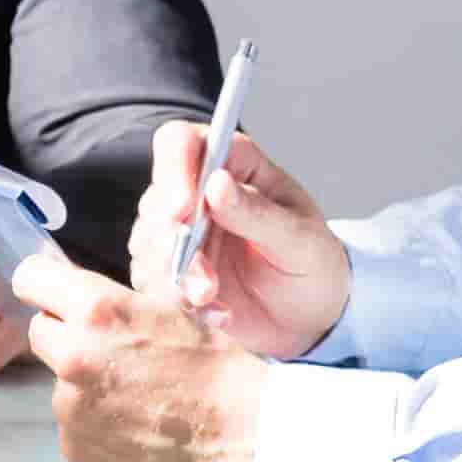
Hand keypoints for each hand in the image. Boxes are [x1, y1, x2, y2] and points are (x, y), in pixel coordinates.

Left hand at [11, 251, 271, 461]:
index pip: (30, 278)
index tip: (56, 298)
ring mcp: (70, 406)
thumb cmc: (219, 369)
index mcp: (98, 309)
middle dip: (67, 338)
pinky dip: (97, 426)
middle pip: (40, 333)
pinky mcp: (76, 446)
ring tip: (138, 400)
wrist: (245, 437)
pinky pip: (75, 425)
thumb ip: (115, 305)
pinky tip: (137, 429)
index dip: (44, 287)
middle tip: (110, 353)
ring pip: (59, 384)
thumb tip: (80, 305)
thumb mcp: (170, 311)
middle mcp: (73, 354)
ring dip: (85, 387)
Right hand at [139, 120, 352, 362]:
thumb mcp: (300, 240)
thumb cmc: (313, 265)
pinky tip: (219, 312)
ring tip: (214, 298)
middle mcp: (198, 191)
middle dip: (174, 243)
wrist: (309, 319)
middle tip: (205, 281)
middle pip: (157, 200)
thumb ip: (257, 213)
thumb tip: (217, 183)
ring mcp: (180, 231)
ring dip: (179, 277)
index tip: (184, 210)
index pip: (182, 142)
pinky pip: (152, 281)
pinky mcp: (171, 268)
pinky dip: (182, 301)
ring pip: (148, 243)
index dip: (174, 169)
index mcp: (234, 165)